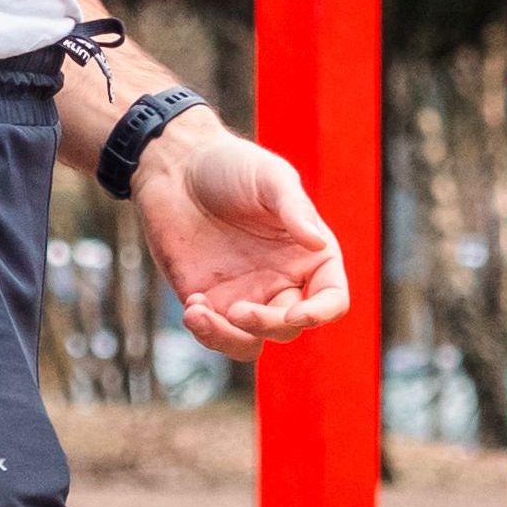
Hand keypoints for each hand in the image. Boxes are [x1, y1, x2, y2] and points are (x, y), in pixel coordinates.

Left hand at [129, 124, 351, 360]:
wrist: (175, 167)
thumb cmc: (230, 165)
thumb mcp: (269, 178)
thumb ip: (294, 209)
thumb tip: (318, 244)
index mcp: (310, 254)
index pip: (331, 298)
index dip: (320, 313)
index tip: (296, 314)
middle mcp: (283, 280)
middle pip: (289, 326)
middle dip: (267, 324)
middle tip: (239, 310)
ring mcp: (246, 294)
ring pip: (252, 341)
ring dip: (231, 338)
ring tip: (201, 313)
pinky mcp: (209, 301)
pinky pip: (216, 334)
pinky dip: (206, 332)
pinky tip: (192, 306)